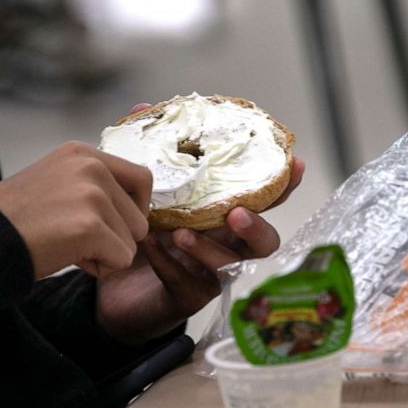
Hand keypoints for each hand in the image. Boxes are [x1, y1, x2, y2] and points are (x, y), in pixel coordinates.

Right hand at [0, 141, 151, 278]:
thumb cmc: (16, 220)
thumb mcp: (57, 183)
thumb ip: (93, 186)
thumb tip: (136, 211)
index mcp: (83, 153)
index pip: (142, 179)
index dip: (133, 209)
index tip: (110, 223)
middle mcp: (92, 167)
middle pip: (140, 216)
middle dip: (116, 237)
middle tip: (76, 239)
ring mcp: (92, 195)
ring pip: (133, 240)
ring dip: (106, 253)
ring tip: (68, 245)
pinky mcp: (91, 226)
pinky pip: (122, 259)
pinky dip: (100, 268)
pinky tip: (68, 257)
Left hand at [95, 103, 304, 342]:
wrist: (111, 277)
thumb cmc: (139, 228)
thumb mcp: (142, 187)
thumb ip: (147, 151)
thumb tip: (141, 109)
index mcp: (225, 215)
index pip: (264, 199)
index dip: (284, 184)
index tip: (296, 164)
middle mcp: (228, 246)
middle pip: (264, 243)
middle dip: (255, 227)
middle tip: (236, 213)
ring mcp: (211, 275)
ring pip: (229, 267)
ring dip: (209, 248)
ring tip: (181, 233)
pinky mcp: (187, 298)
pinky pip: (187, 283)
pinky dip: (169, 263)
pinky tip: (150, 246)